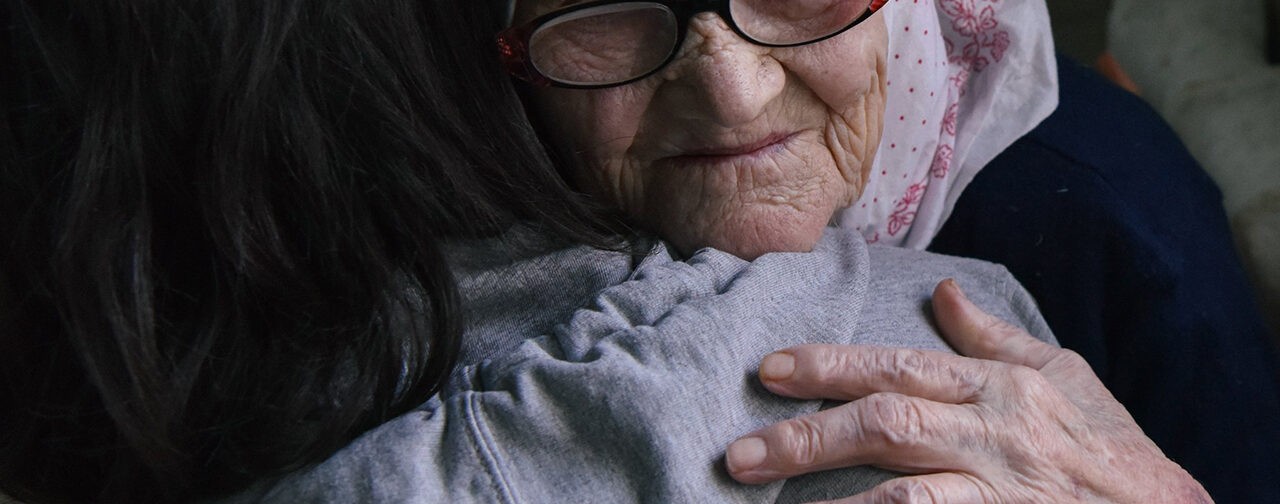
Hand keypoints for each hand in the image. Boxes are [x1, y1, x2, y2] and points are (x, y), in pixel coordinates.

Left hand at [725, 279, 1211, 502]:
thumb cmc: (1109, 448)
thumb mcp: (1063, 374)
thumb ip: (993, 337)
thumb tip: (944, 288)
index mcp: (997, 387)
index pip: (897, 367)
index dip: (828, 367)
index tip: (768, 369)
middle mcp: (993, 434)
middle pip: (885, 425)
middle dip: (806, 437)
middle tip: (739, 453)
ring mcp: (997, 492)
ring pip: (902, 494)